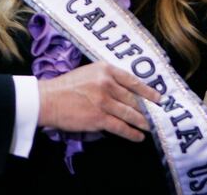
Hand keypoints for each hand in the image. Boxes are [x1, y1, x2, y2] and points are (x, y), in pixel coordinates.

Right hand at [37, 61, 160, 141]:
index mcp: (105, 69)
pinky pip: (121, 127)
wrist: (47, 100)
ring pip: (131, 114)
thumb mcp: (88, 73)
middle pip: (134, 98)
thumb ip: (106, 77)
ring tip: (151, 127)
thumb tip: (125, 89)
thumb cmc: (65, 86)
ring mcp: (104, 101)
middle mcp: (107, 83)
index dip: (148, 91)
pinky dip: (132, 133)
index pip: (133, 81)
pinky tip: (138, 136)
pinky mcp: (99, 118)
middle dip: (148, 109)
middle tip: (158, 116)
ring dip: (143, 122)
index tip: (158, 98)